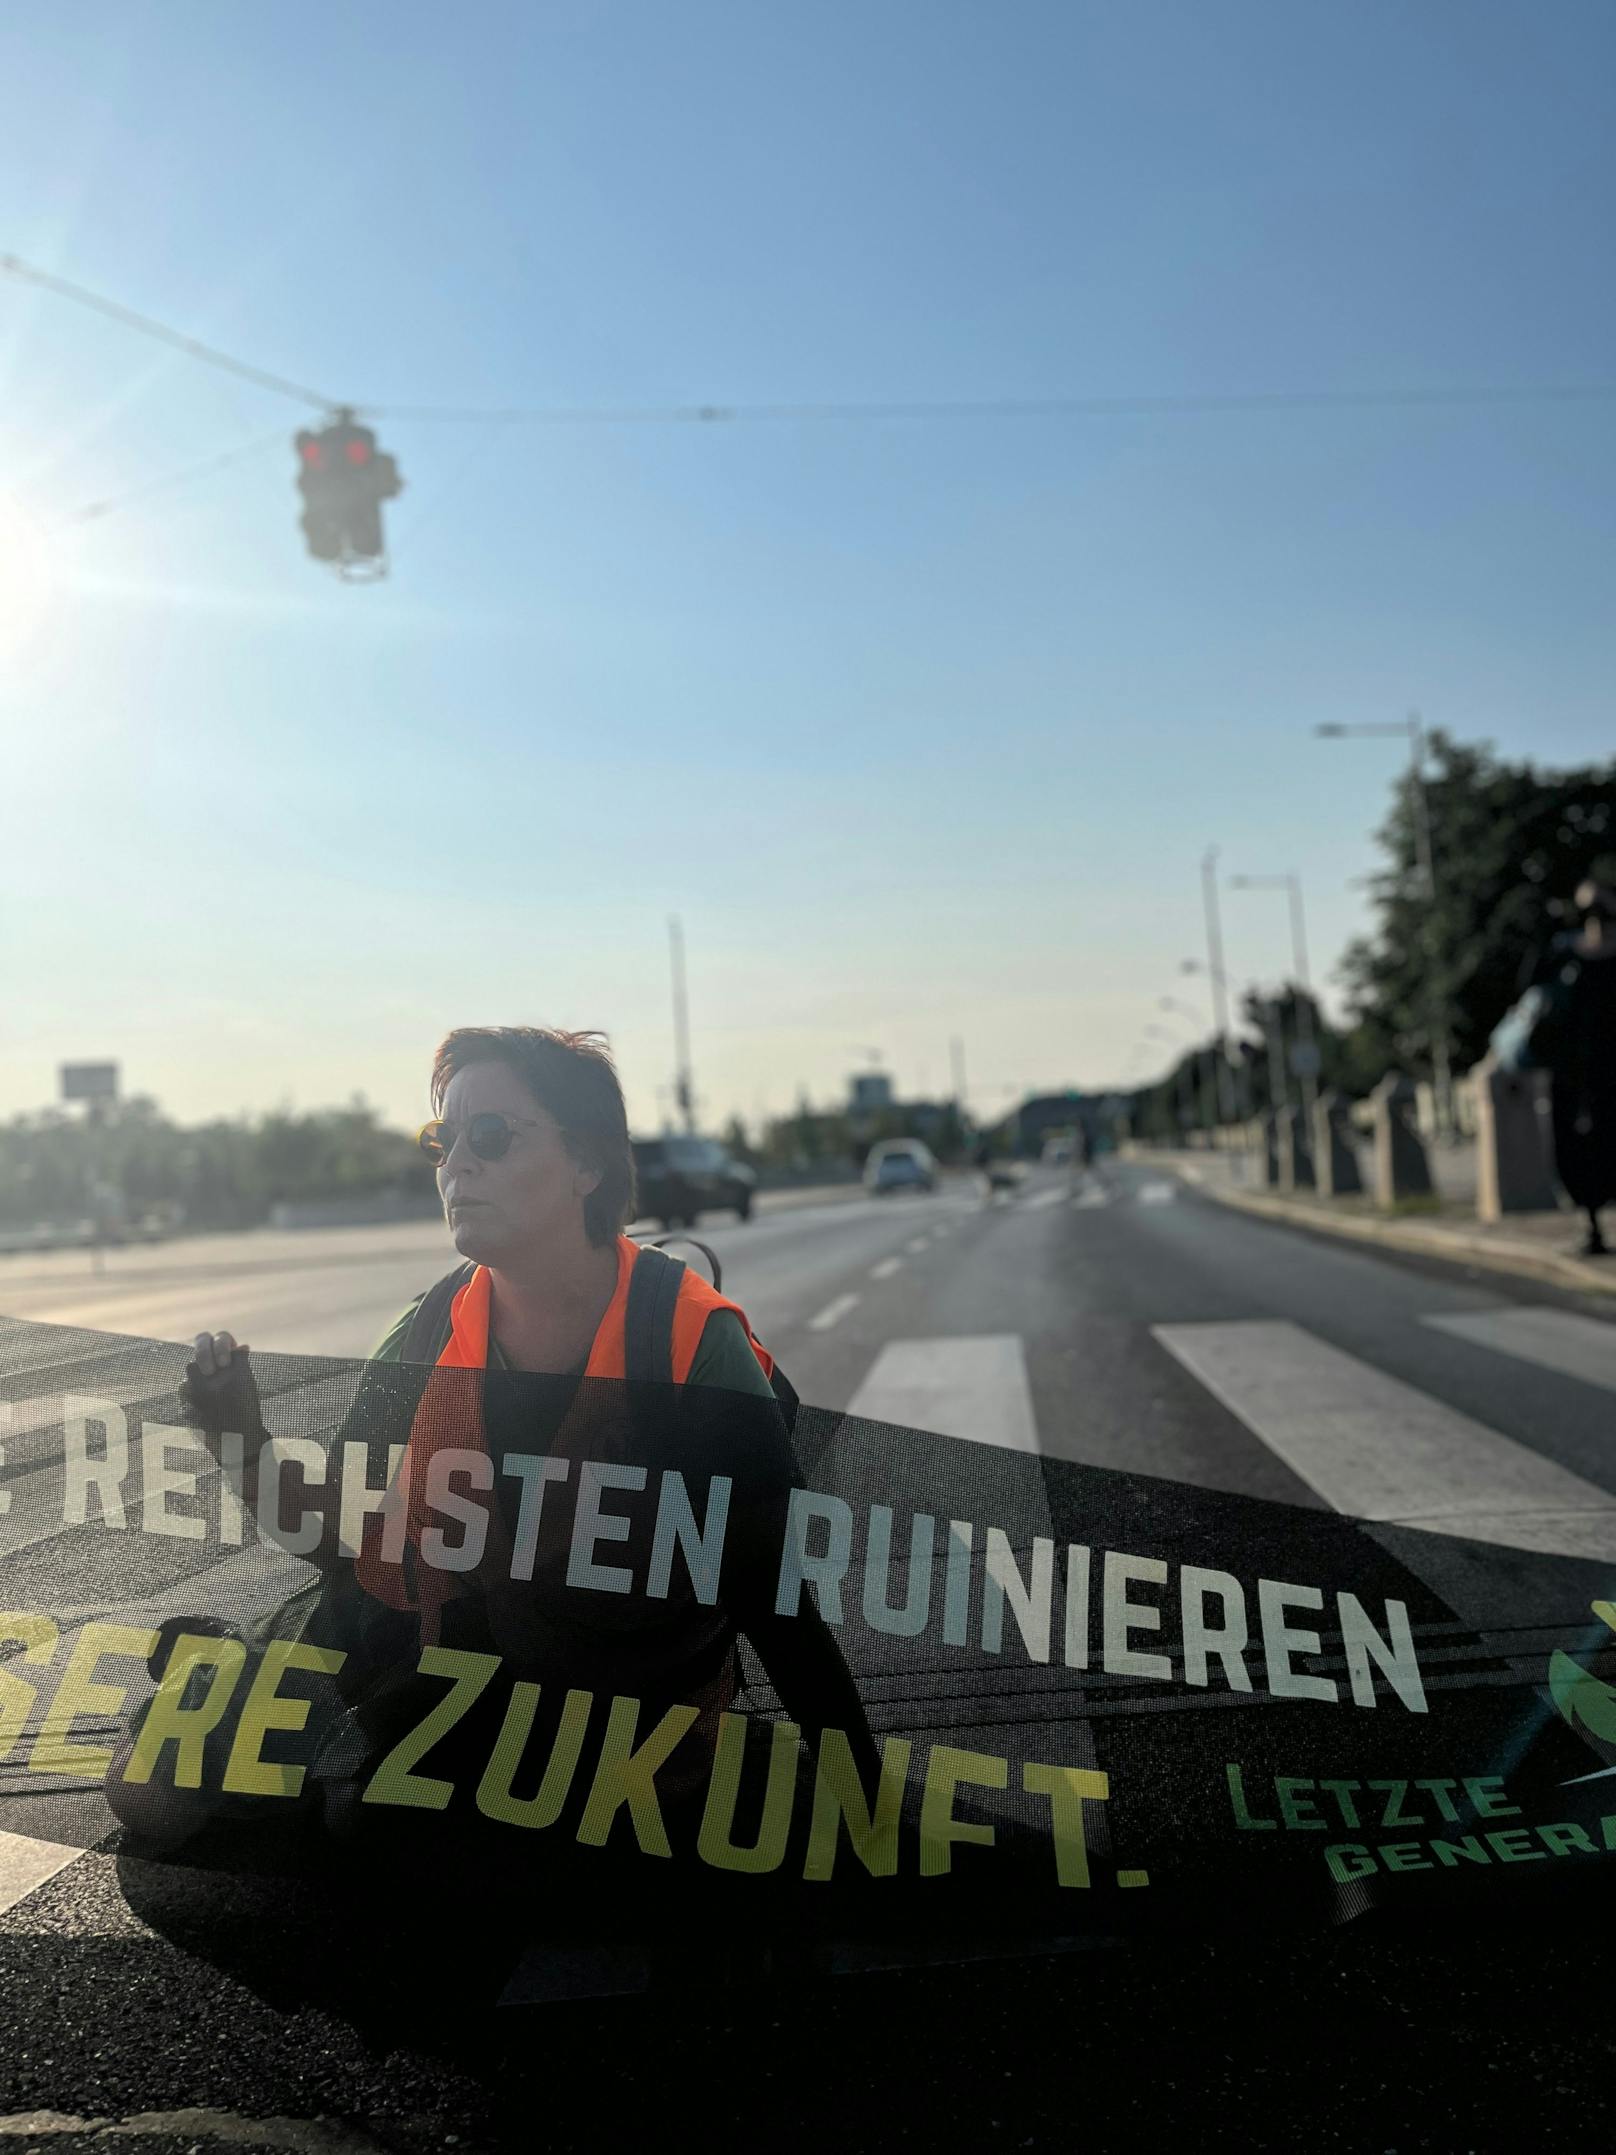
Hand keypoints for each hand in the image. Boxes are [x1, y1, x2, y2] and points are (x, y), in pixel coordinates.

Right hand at [181, 1331, 265, 1449]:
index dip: (220, 1346)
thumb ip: (241, 1365)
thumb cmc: (245, 1409)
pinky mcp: (187, 1394)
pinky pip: (183, 1388)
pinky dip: (190, 1397)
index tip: (225, 1364)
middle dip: (203, 1352)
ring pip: (190, 1367)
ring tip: (210, 1396)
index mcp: (230, 1359)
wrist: (235, 1437)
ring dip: (198, 1378)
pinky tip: (202, 1410)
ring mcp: (198, 1378)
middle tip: (211, 1371)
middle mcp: (213, 1364)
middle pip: (201, 1341)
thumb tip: (244, 1346)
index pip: (221, 1338)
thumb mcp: (246, 1387)